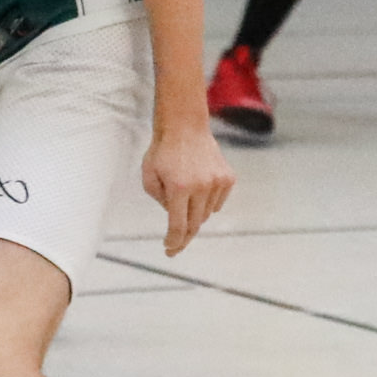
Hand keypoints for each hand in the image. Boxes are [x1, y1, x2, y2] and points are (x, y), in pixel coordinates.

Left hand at [140, 123, 233, 254]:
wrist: (184, 126)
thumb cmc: (162, 151)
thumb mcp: (148, 176)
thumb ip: (159, 200)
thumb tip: (174, 217)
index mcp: (179, 188)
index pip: (178, 226)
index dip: (174, 242)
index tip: (169, 250)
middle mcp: (201, 187)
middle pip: (195, 224)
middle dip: (184, 236)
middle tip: (174, 243)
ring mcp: (217, 182)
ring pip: (206, 214)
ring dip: (195, 214)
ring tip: (184, 196)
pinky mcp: (228, 178)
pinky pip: (217, 202)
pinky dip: (207, 202)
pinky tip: (198, 188)